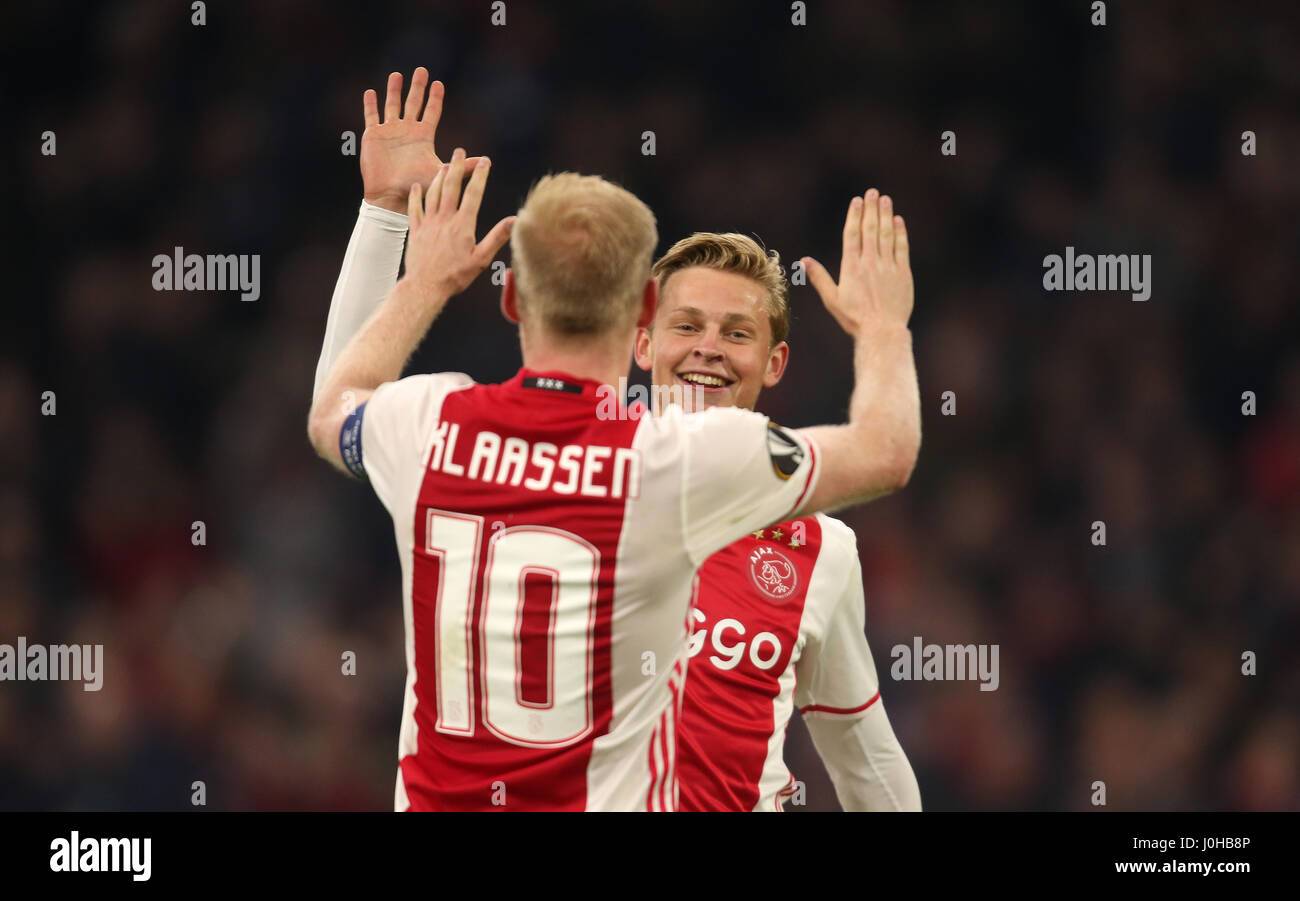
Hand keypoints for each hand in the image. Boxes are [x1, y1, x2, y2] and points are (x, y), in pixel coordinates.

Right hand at [360, 68, 482, 212]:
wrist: (390, 196)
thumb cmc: (416, 186)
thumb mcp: (441, 173)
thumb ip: (462, 166)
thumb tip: (486, 162)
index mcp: (423, 136)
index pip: (431, 112)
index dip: (435, 98)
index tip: (438, 84)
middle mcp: (407, 131)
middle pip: (413, 103)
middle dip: (417, 87)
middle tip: (421, 70)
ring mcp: (389, 132)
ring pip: (392, 105)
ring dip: (394, 90)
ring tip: (397, 75)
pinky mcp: (373, 136)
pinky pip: (371, 116)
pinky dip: (371, 105)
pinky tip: (371, 93)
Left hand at [403, 148, 515, 299]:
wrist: (425, 287)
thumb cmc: (455, 276)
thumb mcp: (481, 259)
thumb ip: (497, 237)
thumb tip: (515, 220)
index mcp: (463, 225)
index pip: (474, 194)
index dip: (480, 175)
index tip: (484, 161)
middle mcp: (445, 219)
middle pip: (451, 187)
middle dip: (457, 167)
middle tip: (460, 151)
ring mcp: (428, 223)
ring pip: (433, 193)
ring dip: (439, 177)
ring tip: (444, 165)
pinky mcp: (415, 230)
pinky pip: (414, 208)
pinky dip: (416, 196)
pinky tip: (417, 187)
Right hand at [803, 189, 912, 335]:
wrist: (882, 331)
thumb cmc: (854, 318)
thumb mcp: (832, 299)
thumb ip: (819, 277)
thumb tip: (804, 261)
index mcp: (851, 268)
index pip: (852, 235)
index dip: (854, 215)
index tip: (857, 201)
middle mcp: (870, 263)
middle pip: (870, 229)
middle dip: (871, 209)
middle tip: (872, 193)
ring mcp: (888, 267)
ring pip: (886, 235)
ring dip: (885, 215)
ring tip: (885, 200)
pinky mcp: (903, 273)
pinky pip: (901, 248)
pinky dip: (900, 233)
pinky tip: (898, 221)